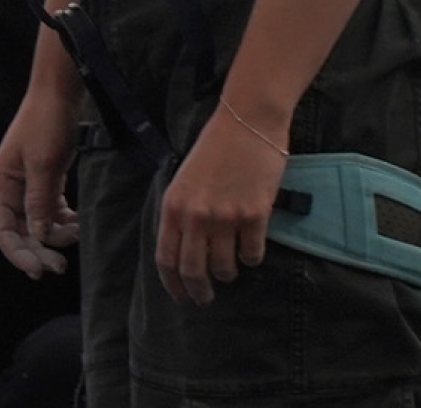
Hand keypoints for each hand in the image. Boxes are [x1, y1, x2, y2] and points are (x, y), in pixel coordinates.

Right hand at [0, 79, 78, 276]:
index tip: (38, 270)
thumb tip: (38, 235)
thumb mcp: (44, 165)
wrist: (59, 93)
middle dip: (39, 250)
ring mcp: (26, 184)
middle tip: (60, 266)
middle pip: (20, 231)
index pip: (2, 231)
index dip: (17, 254)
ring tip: (76, 233)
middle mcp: (9, 188)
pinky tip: (77, 223)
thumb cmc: (46, 123)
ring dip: (55, 235)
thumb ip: (39, 203)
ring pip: (37, 223)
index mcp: (0, 184)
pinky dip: (63, 220)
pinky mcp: (44, 180)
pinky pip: (50, 211)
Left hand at [154, 104, 287, 305]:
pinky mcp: (254, 215)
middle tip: (206, 298)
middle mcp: (195, 216)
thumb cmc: (215, 147)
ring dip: (228, 273)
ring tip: (230, 268)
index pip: (166, 259)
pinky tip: (251, 250)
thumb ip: (181, 212)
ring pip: (224, 268)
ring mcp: (225, 217)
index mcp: (173, 206)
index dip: (172, 284)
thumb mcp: (184, 179)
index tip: (180, 298)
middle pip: (193, 271)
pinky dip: (251, 258)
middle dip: (199, 292)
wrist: (247, 122)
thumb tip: (184, 248)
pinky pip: (252, 254)